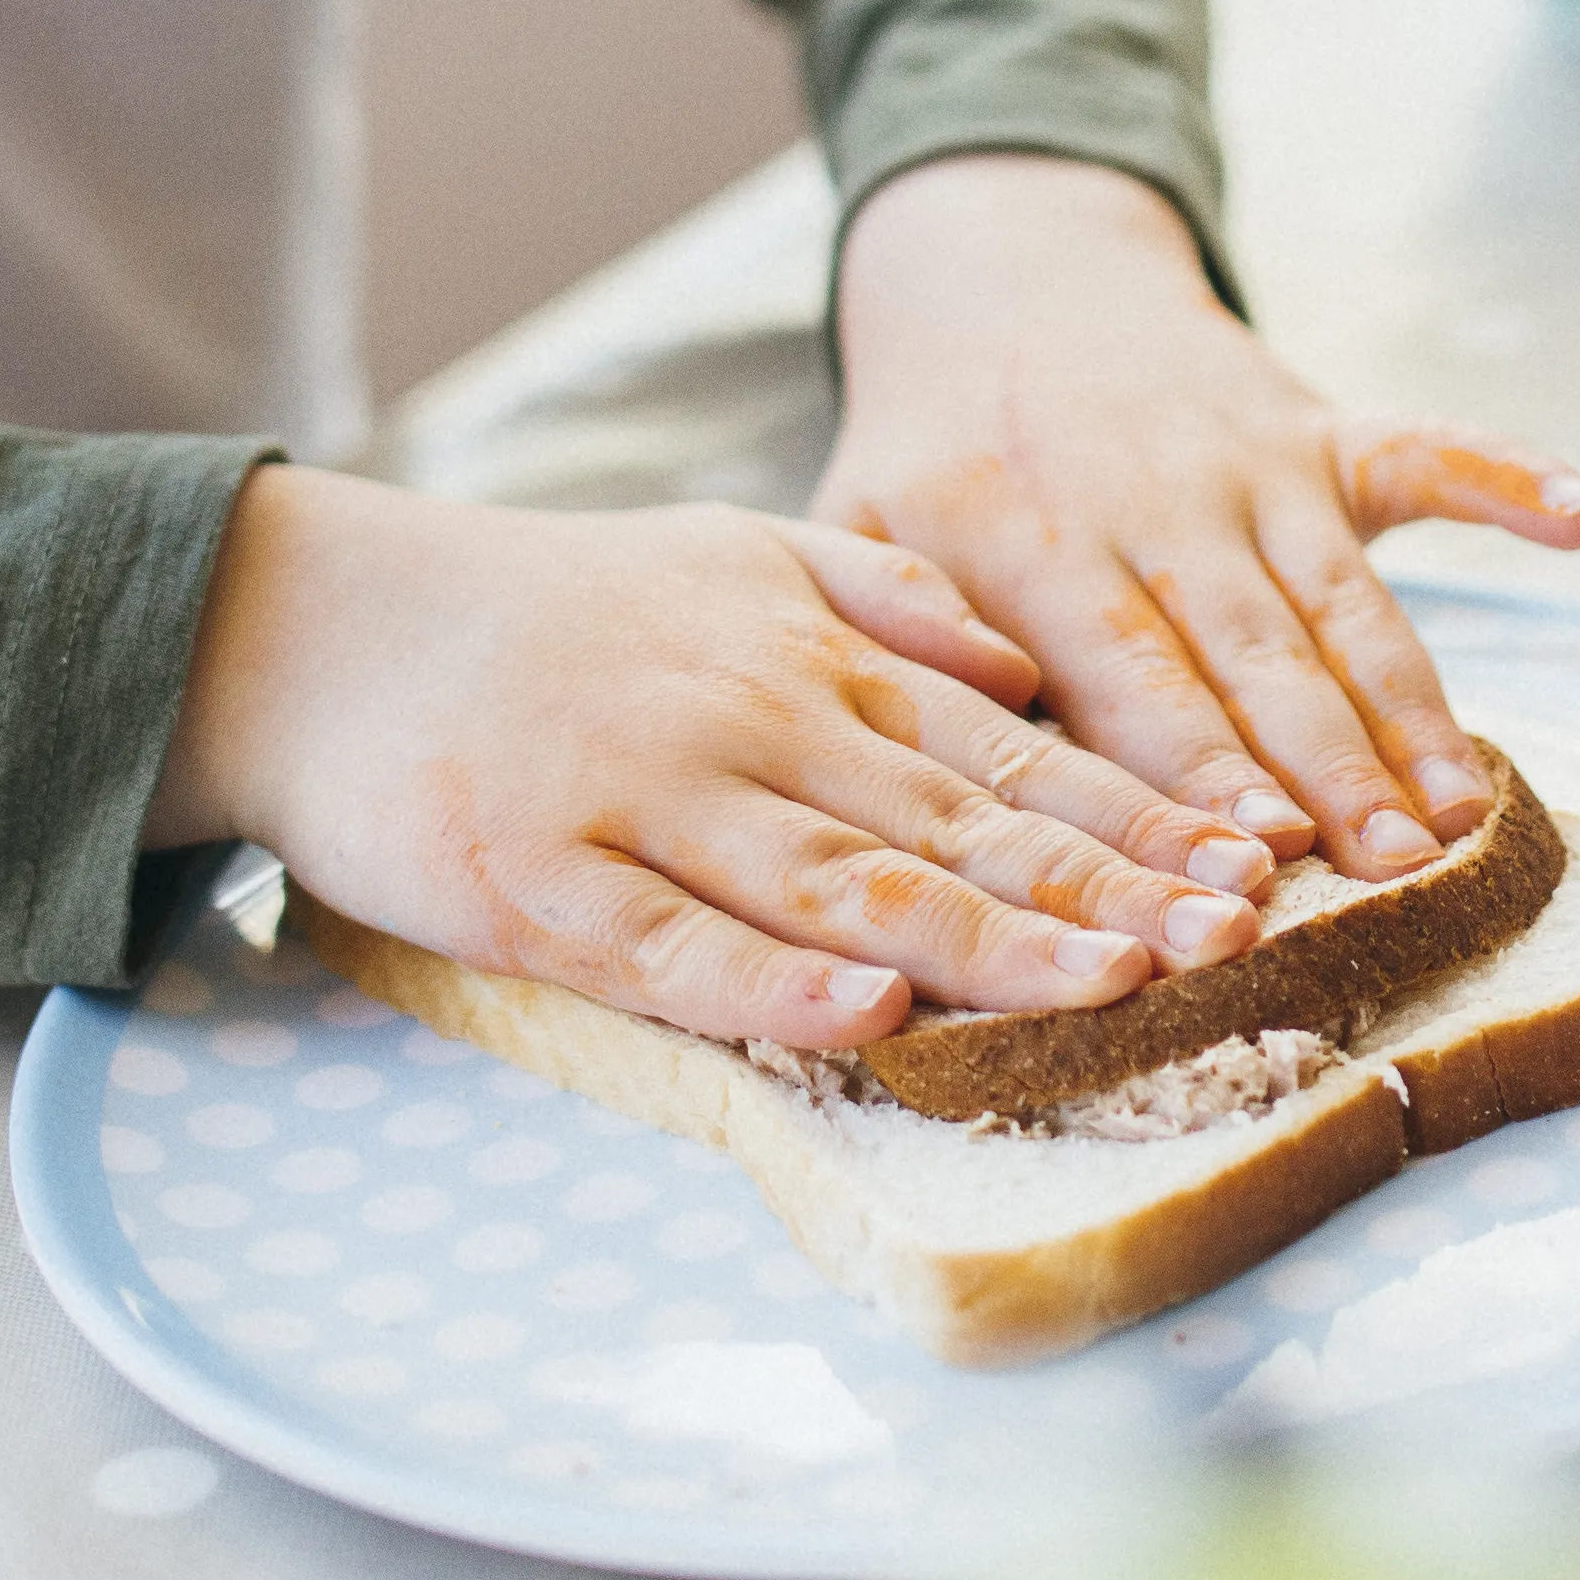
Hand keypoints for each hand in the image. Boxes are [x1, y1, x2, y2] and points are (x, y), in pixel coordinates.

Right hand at [145, 470, 1281, 1055]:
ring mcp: (645, 807)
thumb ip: (888, 601)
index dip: (1138, 812)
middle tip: (1234, 938)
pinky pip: (673, 950)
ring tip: (1107, 987)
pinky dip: (773, 990)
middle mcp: (751, 726)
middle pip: (956, 824)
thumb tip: (1032, 663)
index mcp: (812, 660)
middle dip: (1105, 886)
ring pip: (841, 886)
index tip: (1253, 863)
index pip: (1010, 748)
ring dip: (982, 943)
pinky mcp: (539, 887)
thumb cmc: (554, 607)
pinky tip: (866, 1023)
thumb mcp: (736, 555)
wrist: (326, 625)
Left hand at [818, 151, 1579, 880]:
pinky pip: (1426, 452)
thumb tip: (951, 751)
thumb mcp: (848, 528)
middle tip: (1389, 868)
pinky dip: (1510, 476)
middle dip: (1327, 766)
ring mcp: (1250, 459)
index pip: (1125, 673)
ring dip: (1410, 706)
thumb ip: (890, 635)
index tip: (1259, 855)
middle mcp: (1152, 497)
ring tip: (1464, 813)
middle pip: (1253, 654)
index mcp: (1025, 534)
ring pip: (1342, 600)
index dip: (1197, 766)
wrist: (1001, 278)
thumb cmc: (923, 453)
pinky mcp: (1320, 429)